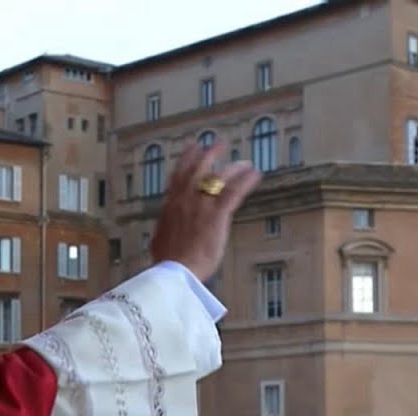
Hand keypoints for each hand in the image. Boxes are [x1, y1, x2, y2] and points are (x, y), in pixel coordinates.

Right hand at [150, 143, 262, 282]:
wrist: (175, 269)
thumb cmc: (168, 261)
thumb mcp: (161, 239)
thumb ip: (167, 229)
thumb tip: (165, 232)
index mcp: (171, 205)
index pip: (178, 175)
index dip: (186, 159)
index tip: (192, 147)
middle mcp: (185, 199)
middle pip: (198, 168)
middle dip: (210, 153)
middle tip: (219, 143)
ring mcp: (202, 205)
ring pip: (219, 177)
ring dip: (233, 167)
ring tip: (243, 162)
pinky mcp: (217, 214)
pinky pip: (235, 191)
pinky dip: (246, 181)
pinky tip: (255, 174)